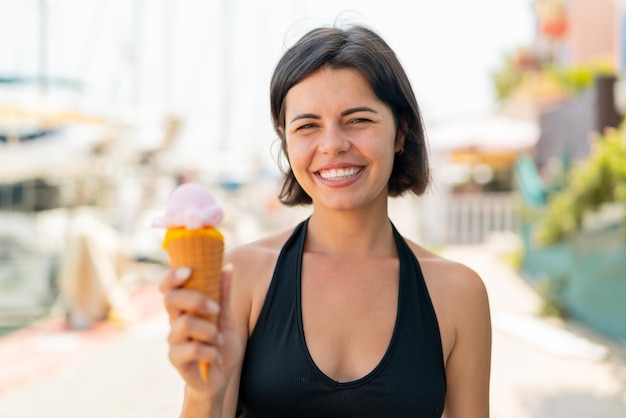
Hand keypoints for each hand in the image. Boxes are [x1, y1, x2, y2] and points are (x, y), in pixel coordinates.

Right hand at [160, 265, 241, 398]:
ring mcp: (173, 340)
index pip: (168, 287)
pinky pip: (192, 348)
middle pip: (171, 299)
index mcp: (184, 308)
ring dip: (209, 331)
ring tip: (219, 340)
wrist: (221, 377)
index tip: (189, 270)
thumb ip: (223, 295)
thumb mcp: (226, 318)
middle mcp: (174, 321)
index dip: (172, 277)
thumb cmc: (220, 345)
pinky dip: (210, 351)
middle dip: (196, 299)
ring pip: (185, 324)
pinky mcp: (176, 359)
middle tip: (216, 309)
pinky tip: (215, 356)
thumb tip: (227, 267)